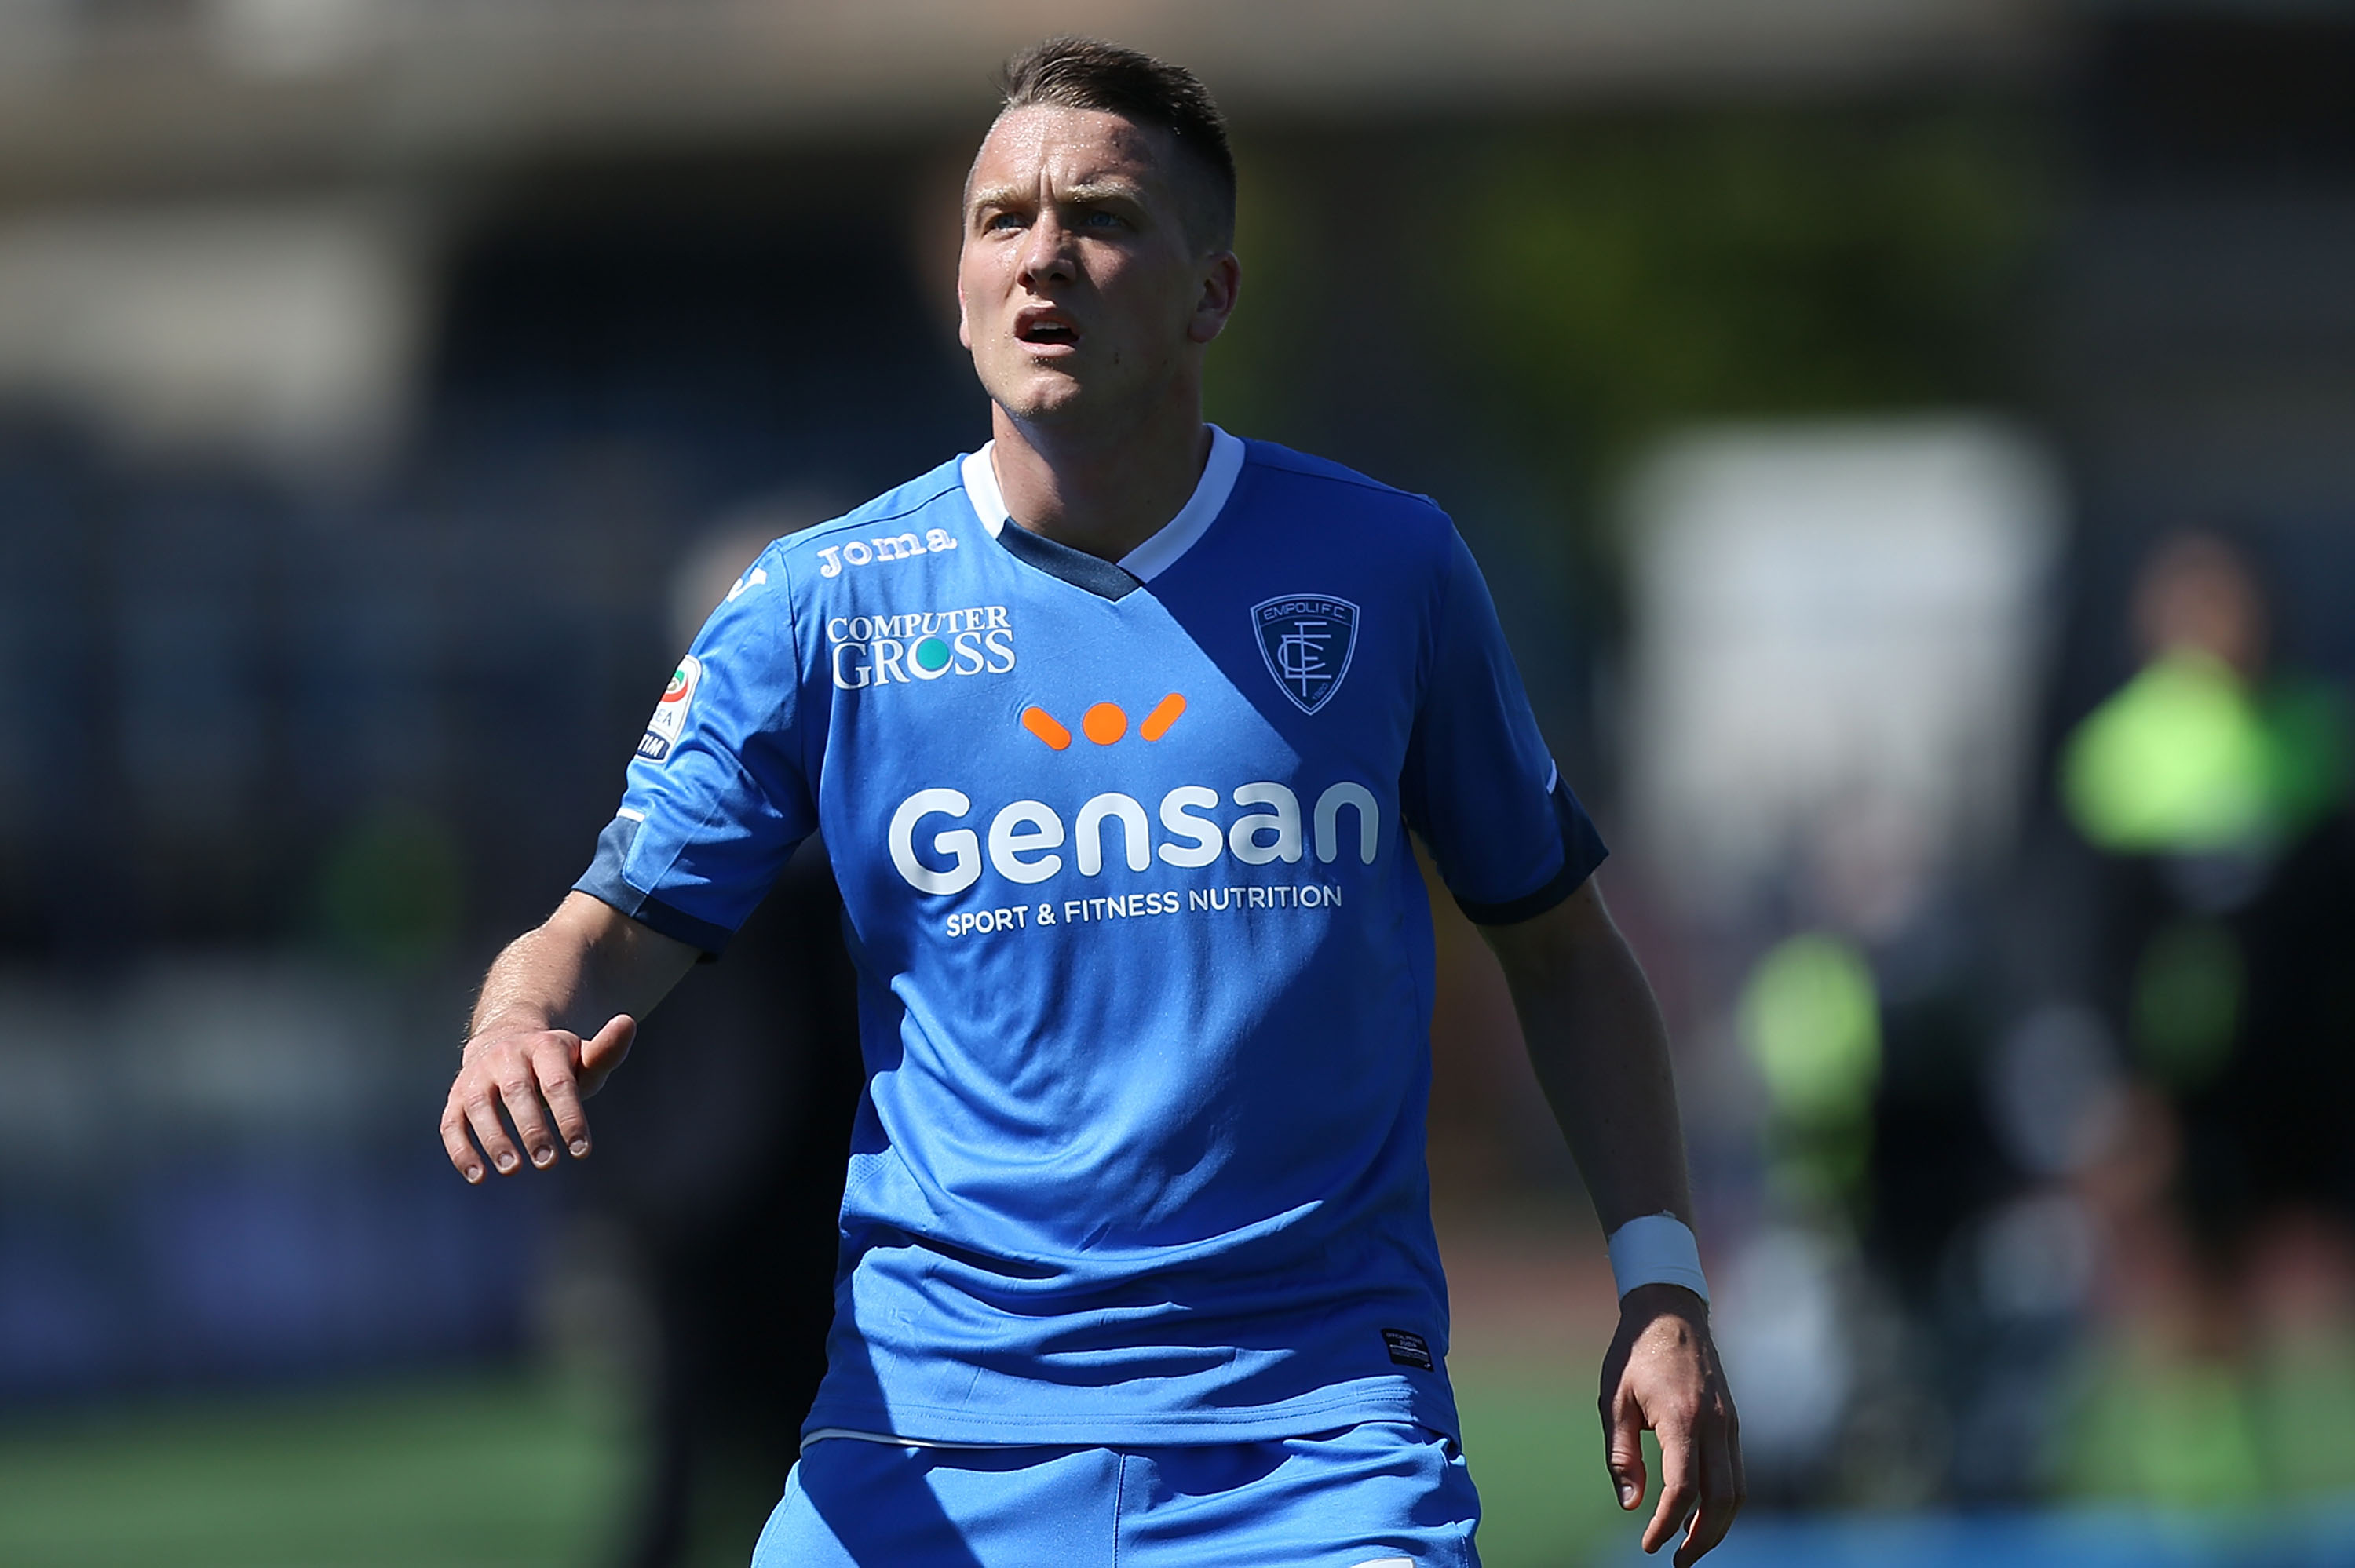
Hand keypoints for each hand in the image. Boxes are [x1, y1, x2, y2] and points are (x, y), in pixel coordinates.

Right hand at [439, 1013, 636, 1182]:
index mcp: (544, 1047)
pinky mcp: (456, 1096)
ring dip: (494, 1139)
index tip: (582, 1151)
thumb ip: (606, 1051)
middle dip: (532, 1128)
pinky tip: (478, 1177)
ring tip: (512, 1168)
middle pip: (517, 1091)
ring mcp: (477, 1075)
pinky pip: (451, 1123)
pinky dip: (461, 1150)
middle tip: (547, 1162)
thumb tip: (627, 1021)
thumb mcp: (583, 1058)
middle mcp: (506, 1056)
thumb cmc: (556, 1064)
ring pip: (480, 1106)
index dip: (570, 1117)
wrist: (507, 1042)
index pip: (558, 1083)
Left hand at [1599, 1283, 1743, 1565]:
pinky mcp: (1732, 1422)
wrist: (1670, 1312)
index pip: (1683, 1489)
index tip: (1650, 1546)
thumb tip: (1632, 1506)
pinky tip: (1700, 1514)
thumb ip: (1621, 1455)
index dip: (1668, 1525)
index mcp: (1682, 1419)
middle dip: (1702, 1539)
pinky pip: (1737, 1472)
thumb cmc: (1634, 1355)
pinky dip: (1724, 1501)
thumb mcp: (1613, 1401)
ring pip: (1737, 1490)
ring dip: (1718, 1526)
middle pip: (1721, 1500)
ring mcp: (1729, 1423)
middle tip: (1678, 1562)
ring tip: (1690, 1546)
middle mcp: (1715, 1424)